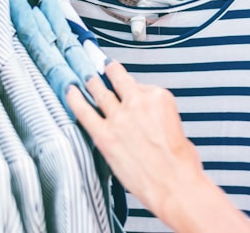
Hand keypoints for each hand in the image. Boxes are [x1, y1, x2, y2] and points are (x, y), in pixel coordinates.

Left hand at [67, 61, 249, 232]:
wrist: (174, 184)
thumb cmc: (180, 162)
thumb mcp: (175, 127)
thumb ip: (156, 116)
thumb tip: (145, 119)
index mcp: (160, 97)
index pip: (141, 85)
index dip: (134, 89)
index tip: (129, 88)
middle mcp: (138, 102)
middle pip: (118, 79)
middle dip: (109, 70)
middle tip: (103, 65)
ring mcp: (119, 118)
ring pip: (99, 91)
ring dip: (91, 81)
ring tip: (86, 76)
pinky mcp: (105, 135)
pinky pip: (84, 111)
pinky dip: (74, 99)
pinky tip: (69, 91)